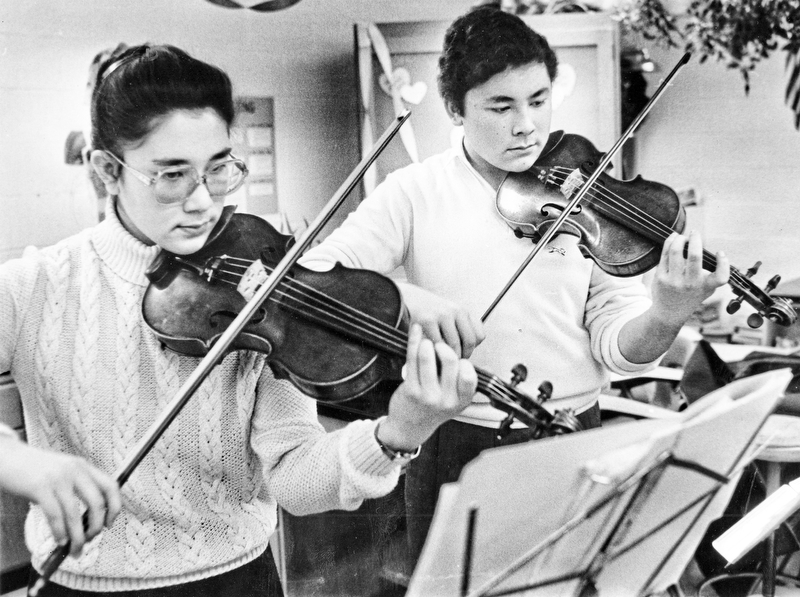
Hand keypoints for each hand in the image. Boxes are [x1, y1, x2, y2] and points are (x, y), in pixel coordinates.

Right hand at [0, 437, 120, 555]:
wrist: (7, 457)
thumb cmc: (35, 471)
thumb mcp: (62, 473)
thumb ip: (76, 489)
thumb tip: (85, 523)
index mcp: (83, 466)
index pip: (111, 486)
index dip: (115, 507)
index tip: (109, 524)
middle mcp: (75, 470)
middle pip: (96, 502)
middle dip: (96, 526)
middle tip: (89, 540)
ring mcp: (58, 478)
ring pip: (74, 513)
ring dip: (77, 536)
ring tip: (75, 550)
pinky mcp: (40, 487)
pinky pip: (55, 515)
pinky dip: (60, 532)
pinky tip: (60, 541)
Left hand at [379, 324, 476, 450]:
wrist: (409, 427)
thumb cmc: (432, 408)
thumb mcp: (455, 401)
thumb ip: (464, 382)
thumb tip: (483, 362)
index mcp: (461, 401)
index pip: (469, 376)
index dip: (463, 361)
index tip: (456, 356)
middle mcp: (446, 400)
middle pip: (451, 362)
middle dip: (444, 347)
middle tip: (439, 344)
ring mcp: (427, 396)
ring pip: (428, 358)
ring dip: (426, 343)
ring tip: (426, 341)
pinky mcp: (410, 390)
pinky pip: (412, 360)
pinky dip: (414, 342)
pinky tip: (416, 333)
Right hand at [398, 282, 484, 357]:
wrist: (403, 297)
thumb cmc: (425, 314)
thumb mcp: (446, 317)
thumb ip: (457, 333)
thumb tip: (465, 361)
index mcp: (462, 310)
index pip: (479, 336)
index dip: (472, 349)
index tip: (461, 355)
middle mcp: (455, 310)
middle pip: (469, 342)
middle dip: (462, 357)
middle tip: (451, 365)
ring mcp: (441, 314)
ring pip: (454, 345)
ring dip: (447, 358)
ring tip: (440, 362)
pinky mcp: (427, 320)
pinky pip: (437, 344)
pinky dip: (434, 353)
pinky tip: (429, 355)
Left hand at [650, 231, 729, 328]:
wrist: (669, 312)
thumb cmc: (692, 295)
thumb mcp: (707, 288)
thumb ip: (713, 274)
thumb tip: (715, 250)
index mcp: (705, 287)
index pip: (721, 277)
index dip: (724, 263)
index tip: (720, 252)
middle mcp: (690, 284)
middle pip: (695, 257)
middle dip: (696, 239)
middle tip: (695, 232)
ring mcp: (674, 281)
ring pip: (675, 252)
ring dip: (679, 239)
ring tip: (682, 236)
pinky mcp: (660, 277)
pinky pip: (664, 254)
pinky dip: (669, 242)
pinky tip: (673, 238)